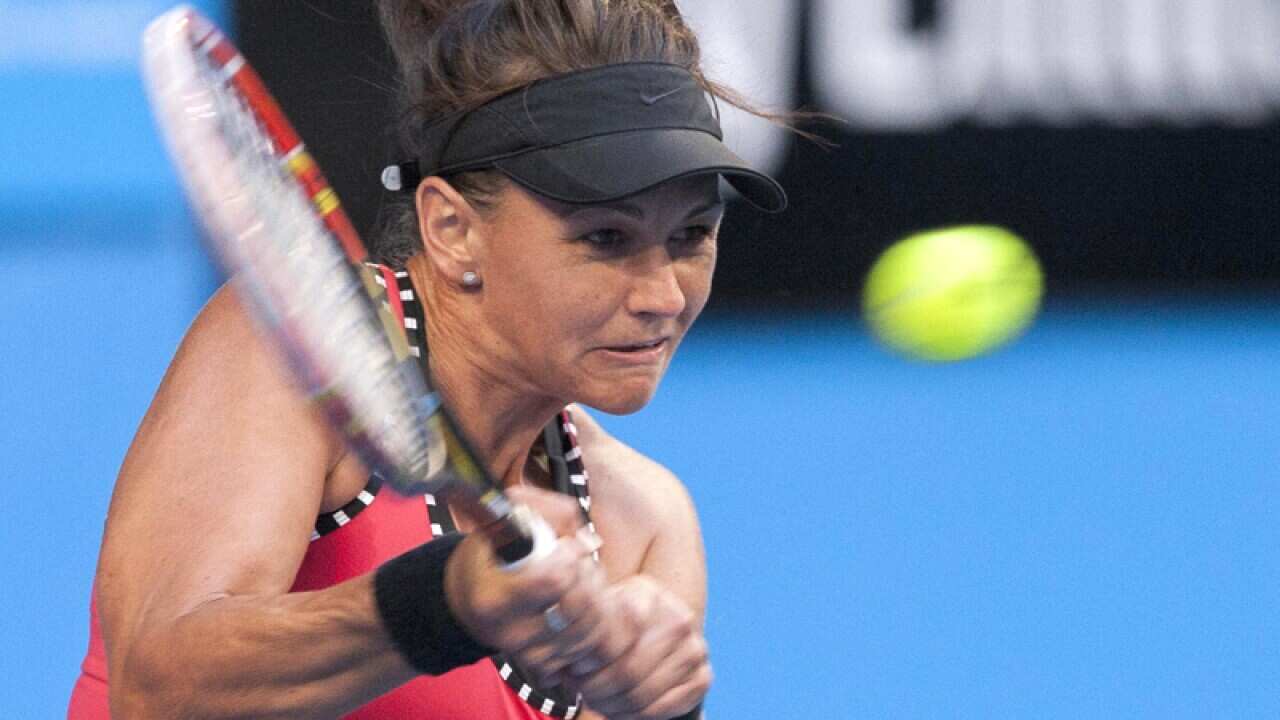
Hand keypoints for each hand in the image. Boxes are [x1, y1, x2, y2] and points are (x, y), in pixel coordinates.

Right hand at [445, 486, 609, 679]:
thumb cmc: (486, 555)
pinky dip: (592, 623)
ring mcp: (527, 652)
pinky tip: (582, 601)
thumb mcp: (500, 524)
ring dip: (596, 598)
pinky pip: (585, 647)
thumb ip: (544, 514)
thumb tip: (588, 541)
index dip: (572, 555)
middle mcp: (509, 632)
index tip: (570, 542)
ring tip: (584, 577)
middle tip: (582, 559)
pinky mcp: (542, 663)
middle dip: (589, 576)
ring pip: (586, 630)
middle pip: (577, 608)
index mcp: (492, 600)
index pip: (554, 580)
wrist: (466, 597)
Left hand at [562, 575, 711, 719]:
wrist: (657, 636)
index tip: (574, 671)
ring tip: (596, 700)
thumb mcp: (600, 615)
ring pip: (643, 693)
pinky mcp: (703, 678)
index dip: (590, 662)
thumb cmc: (617, 624)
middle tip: (582, 693)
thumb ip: (586, 629)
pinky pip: (663, 709)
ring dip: (613, 704)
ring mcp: (696, 648)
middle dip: (598, 689)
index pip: (616, 637)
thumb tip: (565, 661)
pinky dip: (635, 716)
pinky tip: (619, 708)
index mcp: (648, 594)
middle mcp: (679, 618)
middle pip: (629, 670)